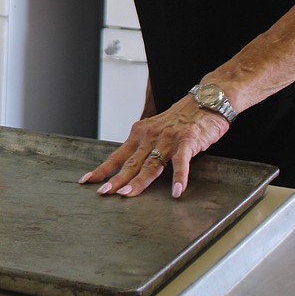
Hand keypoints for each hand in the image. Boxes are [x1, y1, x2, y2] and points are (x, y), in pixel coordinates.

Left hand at [78, 96, 230, 197]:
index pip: (118, 155)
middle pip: (131, 162)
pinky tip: (177, 191)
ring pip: (151, 164)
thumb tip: (129, 166)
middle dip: (116, 179)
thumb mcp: (156, 130)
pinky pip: (182, 161)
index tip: (87, 180)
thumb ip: (145, 147)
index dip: (103, 168)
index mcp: (140, 133)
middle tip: (103, 193)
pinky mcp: (187, 140)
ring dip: (139, 181)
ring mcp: (168, 138)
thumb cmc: (181, 119)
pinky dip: (179, 177)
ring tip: (127, 194)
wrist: (207, 100)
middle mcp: (151, 136)